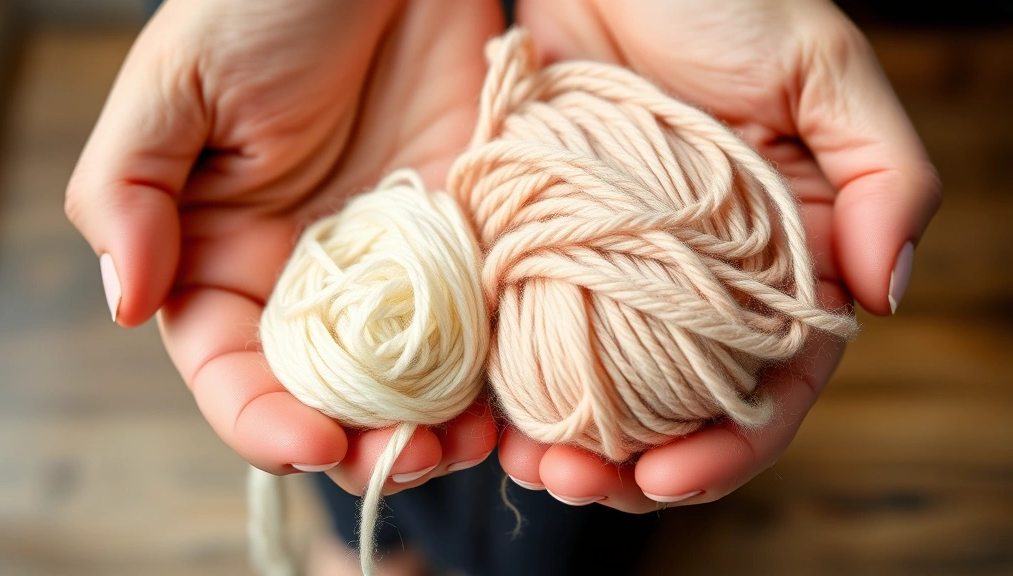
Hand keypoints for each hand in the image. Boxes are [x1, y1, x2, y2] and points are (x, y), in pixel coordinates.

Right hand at [65, 0, 503, 494]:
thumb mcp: (176, 81)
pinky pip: (481, 323)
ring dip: (440, 424)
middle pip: (332, 398)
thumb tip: (126, 302)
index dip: (265, 423)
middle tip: (417, 455)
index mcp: (225, 259)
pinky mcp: (465, 240)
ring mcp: (396, 267)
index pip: (234, 372)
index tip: (314, 445)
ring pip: (413, 380)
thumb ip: (131, 191)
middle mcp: (312, 280)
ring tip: (473, 441)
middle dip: (368, 443)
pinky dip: (496, 369)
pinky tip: (515, 396)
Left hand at [500, 0, 941, 511]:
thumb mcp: (819, 67)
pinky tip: (489, 410)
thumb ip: (884, 173)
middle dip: (633, 464)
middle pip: (676, 405)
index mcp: (777, 259)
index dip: (730, 444)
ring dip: (567, 439)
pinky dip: (514, 379)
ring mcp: (616, 269)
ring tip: (527, 463)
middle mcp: (697, 280)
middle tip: (576, 484)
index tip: (670, 475)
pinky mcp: (545, 244)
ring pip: (600, 385)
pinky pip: (530, 330)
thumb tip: (890, 291)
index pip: (769, 382)